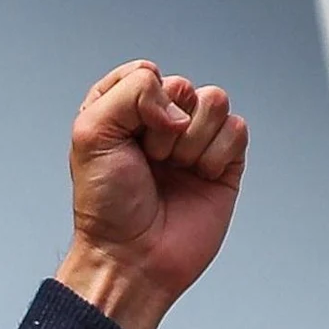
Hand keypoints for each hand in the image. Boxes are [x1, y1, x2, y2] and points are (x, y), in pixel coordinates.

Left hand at [53, 61, 248, 328]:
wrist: (132, 257)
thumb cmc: (106, 204)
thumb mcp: (92, 132)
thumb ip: (131, 90)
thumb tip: (179, 106)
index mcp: (123, 109)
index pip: (147, 71)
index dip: (141, 100)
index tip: (126, 135)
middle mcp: (160, 120)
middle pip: (185, 85)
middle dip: (164, 126)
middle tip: (149, 161)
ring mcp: (194, 140)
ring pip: (215, 101)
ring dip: (191, 140)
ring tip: (173, 170)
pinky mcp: (224, 161)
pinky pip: (237, 129)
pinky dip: (215, 154)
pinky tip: (198, 178)